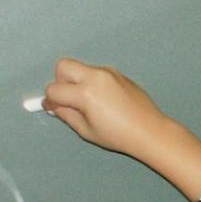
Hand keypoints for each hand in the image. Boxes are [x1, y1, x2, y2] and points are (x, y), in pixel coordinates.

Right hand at [41, 58, 200, 201]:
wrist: (150, 131)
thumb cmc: (119, 135)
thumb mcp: (85, 130)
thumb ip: (65, 114)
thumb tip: (54, 105)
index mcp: (86, 93)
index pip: (54, 89)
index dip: (50, 101)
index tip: (54, 108)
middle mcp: (96, 77)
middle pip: (63, 66)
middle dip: (60, 81)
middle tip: (69, 98)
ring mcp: (109, 73)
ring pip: (80, 67)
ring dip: (77, 81)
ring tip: (89, 102)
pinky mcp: (118, 74)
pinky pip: (96, 72)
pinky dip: (92, 82)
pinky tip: (103, 100)